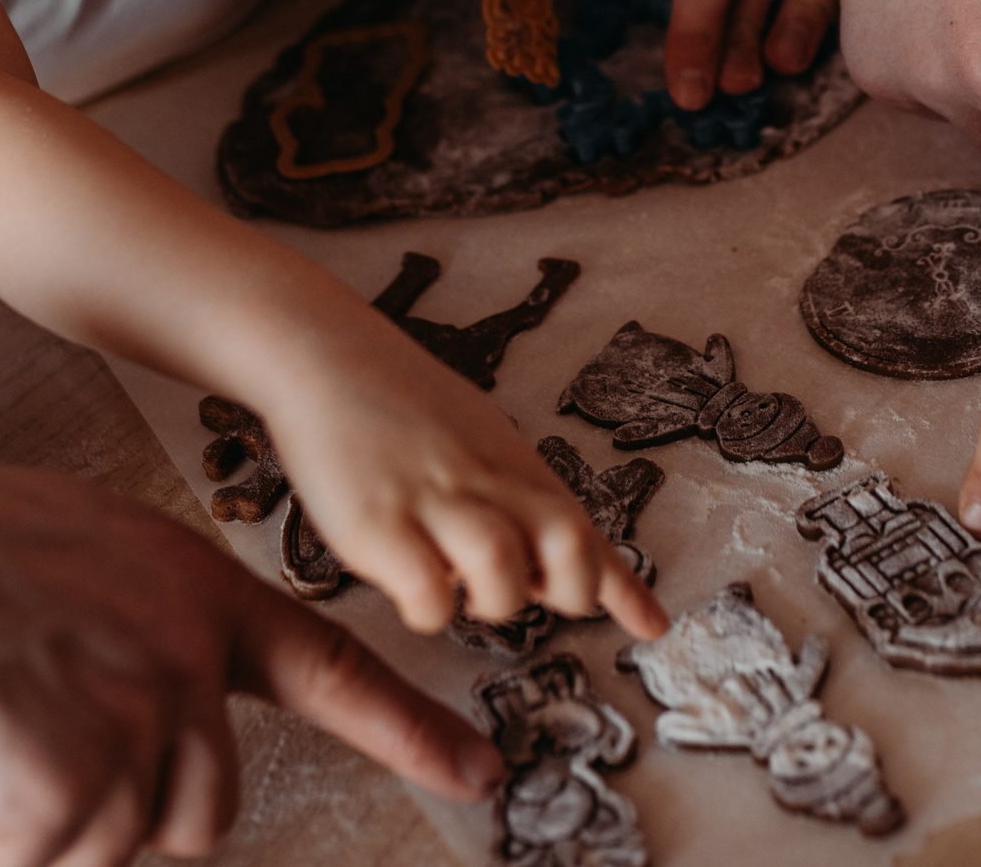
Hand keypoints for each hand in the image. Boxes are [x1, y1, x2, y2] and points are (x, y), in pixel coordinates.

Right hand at [0, 423, 498, 866]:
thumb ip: (131, 649)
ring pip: (126, 843)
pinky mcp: (69, 786)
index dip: (406, 725)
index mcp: (182, 580)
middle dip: (116, 809)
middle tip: (9, 733)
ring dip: (46, 824)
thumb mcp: (56, 571)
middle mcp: (182, 645)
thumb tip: (162, 765)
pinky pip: (45, 863)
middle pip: (200, 804)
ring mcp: (136, 712)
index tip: (477, 768)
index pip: (326, 661)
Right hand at [257, 321, 669, 642]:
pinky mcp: (377, 524)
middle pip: (568, 547)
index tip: (655, 627)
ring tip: (455, 582)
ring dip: (493, 600)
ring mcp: (434, 502)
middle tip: (529, 592)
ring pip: (504, 573)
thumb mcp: (478, 437)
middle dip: (566, 591)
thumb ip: (515, 492)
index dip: (624, 586)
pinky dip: (427, 609)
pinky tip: (404, 583)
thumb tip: (549, 551)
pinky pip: (426, 596)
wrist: (325, 353)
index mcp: (515, 465)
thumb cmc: (401, 404)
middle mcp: (487, 482)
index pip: (585, 529)